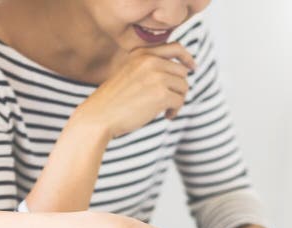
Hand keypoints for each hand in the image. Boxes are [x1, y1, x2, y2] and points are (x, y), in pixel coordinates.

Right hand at [76, 43, 195, 138]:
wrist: (99, 116)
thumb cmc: (113, 100)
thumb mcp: (129, 73)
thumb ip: (150, 67)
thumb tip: (182, 73)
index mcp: (142, 53)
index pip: (175, 47)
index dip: (187, 58)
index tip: (193, 67)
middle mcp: (150, 61)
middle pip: (182, 71)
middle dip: (180, 87)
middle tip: (172, 102)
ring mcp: (156, 76)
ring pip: (183, 86)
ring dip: (178, 100)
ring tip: (167, 111)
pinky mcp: (161, 94)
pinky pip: (180, 101)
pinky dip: (175, 111)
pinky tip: (166, 116)